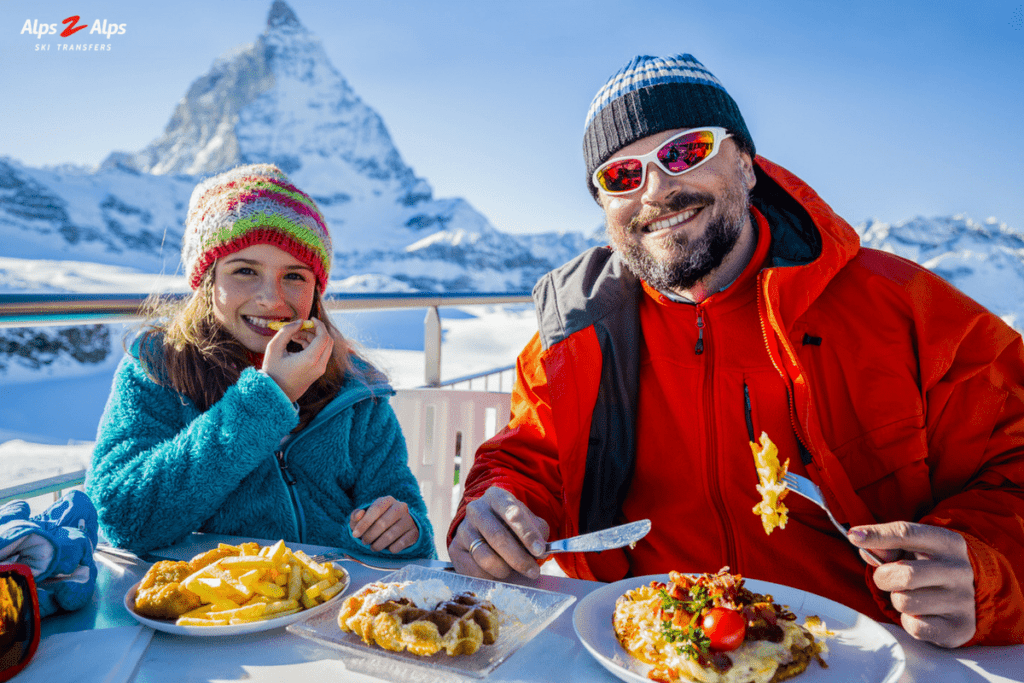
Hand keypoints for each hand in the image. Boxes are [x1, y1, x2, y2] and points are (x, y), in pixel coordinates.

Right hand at [262, 318, 332, 401]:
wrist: (275, 394)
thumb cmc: (272, 372)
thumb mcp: (274, 348)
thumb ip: (286, 331)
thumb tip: (300, 322)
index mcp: (310, 359)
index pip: (323, 337)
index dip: (319, 325)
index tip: (310, 319)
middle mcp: (319, 365)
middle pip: (328, 341)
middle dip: (317, 331)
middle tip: (302, 327)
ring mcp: (320, 370)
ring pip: (325, 347)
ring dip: (313, 338)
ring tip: (295, 336)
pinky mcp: (318, 372)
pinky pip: (321, 354)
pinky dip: (313, 346)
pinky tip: (299, 343)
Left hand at [350, 496, 418, 552]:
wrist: (399, 528)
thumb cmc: (377, 521)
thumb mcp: (364, 517)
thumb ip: (356, 515)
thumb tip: (359, 515)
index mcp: (387, 500)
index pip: (375, 510)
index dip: (364, 523)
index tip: (355, 535)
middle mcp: (401, 507)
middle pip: (382, 523)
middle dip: (370, 536)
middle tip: (364, 542)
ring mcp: (409, 519)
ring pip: (391, 535)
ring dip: (378, 545)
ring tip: (373, 547)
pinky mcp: (415, 532)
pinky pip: (401, 543)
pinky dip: (391, 549)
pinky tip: (388, 548)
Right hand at [449, 487, 548, 579]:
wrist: (484, 529)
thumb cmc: (511, 526)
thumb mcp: (528, 521)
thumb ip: (537, 531)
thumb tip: (540, 549)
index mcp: (496, 496)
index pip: (511, 513)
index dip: (527, 533)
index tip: (540, 551)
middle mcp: (476, 509)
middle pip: (498, 537)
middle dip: (519, 558)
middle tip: (533, 571)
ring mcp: (463, 529)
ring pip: (485, 556)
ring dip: (505, 569)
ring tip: (514, 571)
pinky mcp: (454, 549)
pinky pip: (474, 570)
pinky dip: (490, 577)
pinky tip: (497, 573)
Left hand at [848, 521, 975, 646]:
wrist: (959, 598)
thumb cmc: (926, 567)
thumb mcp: (909, 550)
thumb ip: (883, 545)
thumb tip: (859, 540)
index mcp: (948, 542)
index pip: (907, 534)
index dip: (877, 535)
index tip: (853, 537)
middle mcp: (960, 569)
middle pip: (905, 574)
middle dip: (884, 578)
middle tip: (886, 579)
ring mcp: (964, 599)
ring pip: (906, 602)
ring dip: (897, 600)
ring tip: (909, 596)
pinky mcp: (961, 627)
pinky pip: (915, 627)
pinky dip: (909, 622)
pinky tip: (921, 614)